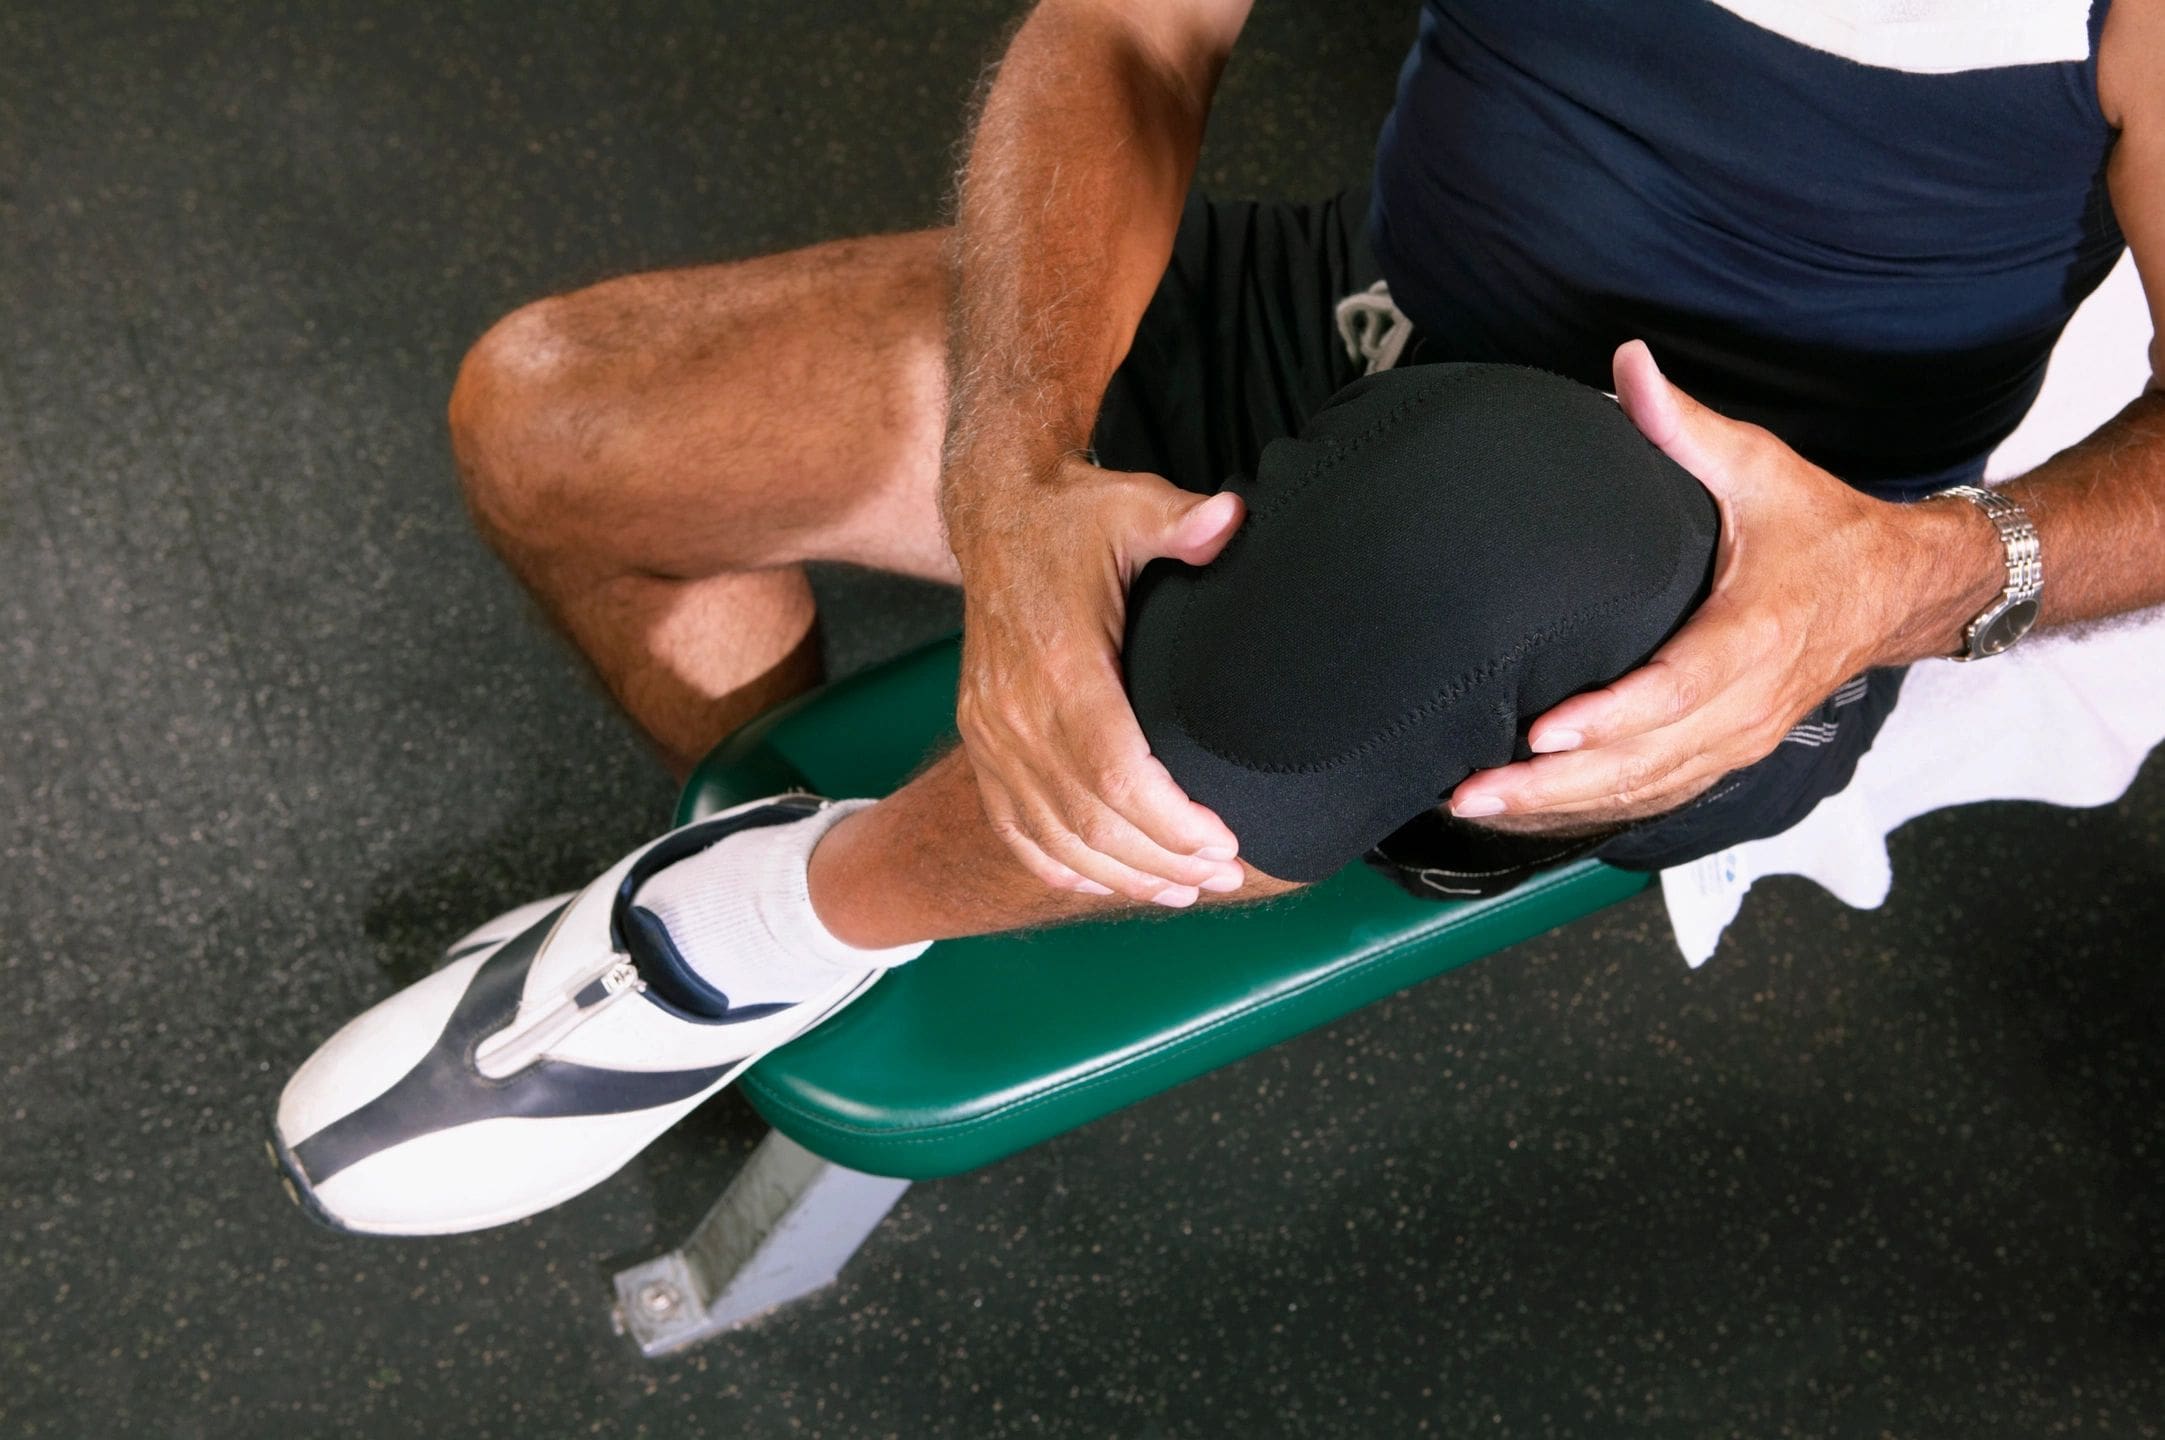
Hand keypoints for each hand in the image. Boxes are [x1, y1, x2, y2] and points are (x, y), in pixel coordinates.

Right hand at [949, 452, 1248, 905]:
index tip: (1223, 843)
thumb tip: (1230, 521)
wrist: (997, 515)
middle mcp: (1014, 709)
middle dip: (1162, 860)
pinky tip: (1107, 884)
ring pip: (1055, 836)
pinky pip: (1015, 827)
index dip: (1170, 823)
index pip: (1115, 773)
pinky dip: (1061, 865)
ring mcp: (991, 732)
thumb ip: (1183, 521)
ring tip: (1183, 891)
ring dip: (1122, 875)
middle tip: (1223, 877)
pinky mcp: (982, 741)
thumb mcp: (1131, 505)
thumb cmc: (1074, 518)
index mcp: (1058, 663)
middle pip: (1090, 819)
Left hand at [1446, 340, 1997, 824]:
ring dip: (1561, 810)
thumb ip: (1685, 426)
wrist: (1901, 591)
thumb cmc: (1825, 531)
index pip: (1675, 689)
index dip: (1608, 718)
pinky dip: (1593, 813)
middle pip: (1645, 762)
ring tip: (1480, 808)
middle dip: (1553, 786)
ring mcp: (1740, 739)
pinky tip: (1531, 817)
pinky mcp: (1729, 755)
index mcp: (1755, 634)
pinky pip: (1657, 798)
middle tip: (1473, 790)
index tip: (1540, 732)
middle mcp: (1748, 702)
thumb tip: (1629, 365)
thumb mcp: (1761, 468)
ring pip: (1645, 793)